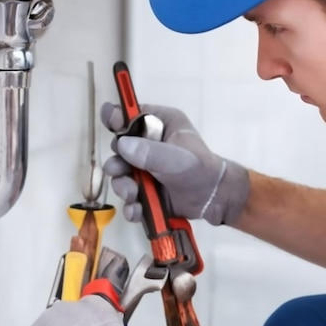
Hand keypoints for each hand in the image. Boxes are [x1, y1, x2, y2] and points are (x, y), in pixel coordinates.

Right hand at [101, 103, 249, 225]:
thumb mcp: (175, 157)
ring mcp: (145, 167)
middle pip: (119, 148)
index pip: (131, 115)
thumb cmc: (198, 167)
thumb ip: (149, 151)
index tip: (112, 126)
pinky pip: (129, 196)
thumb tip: (121, 145)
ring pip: (120, 174)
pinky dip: (130, 205)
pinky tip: (136, 210)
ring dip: (122, 186)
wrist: (213, 198)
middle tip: (121, 171)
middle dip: (118, 163)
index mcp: (159, 123)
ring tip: (132, 194)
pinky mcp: (145, 189)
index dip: (118, 118)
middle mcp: (148, 143)